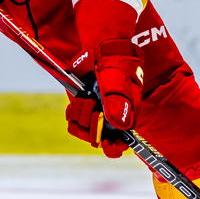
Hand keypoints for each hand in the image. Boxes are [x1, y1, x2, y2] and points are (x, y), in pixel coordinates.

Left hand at [64, 38, 142, 157]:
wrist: (102, 50)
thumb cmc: (116, 64)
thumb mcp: (118, 80)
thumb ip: (119, 101)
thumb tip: (121, 126)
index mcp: (126, 118)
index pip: (121, 146)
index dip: (113, 148)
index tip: (105, 142)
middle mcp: (110, 120)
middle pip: (97, 140)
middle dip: (92, 126)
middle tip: (93, 106)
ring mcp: (95, 114)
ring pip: (82, 131)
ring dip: (81, 116)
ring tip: (87, 98)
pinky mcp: (82, 107)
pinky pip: (72, 121)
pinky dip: (72, 113)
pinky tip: (78, 100)